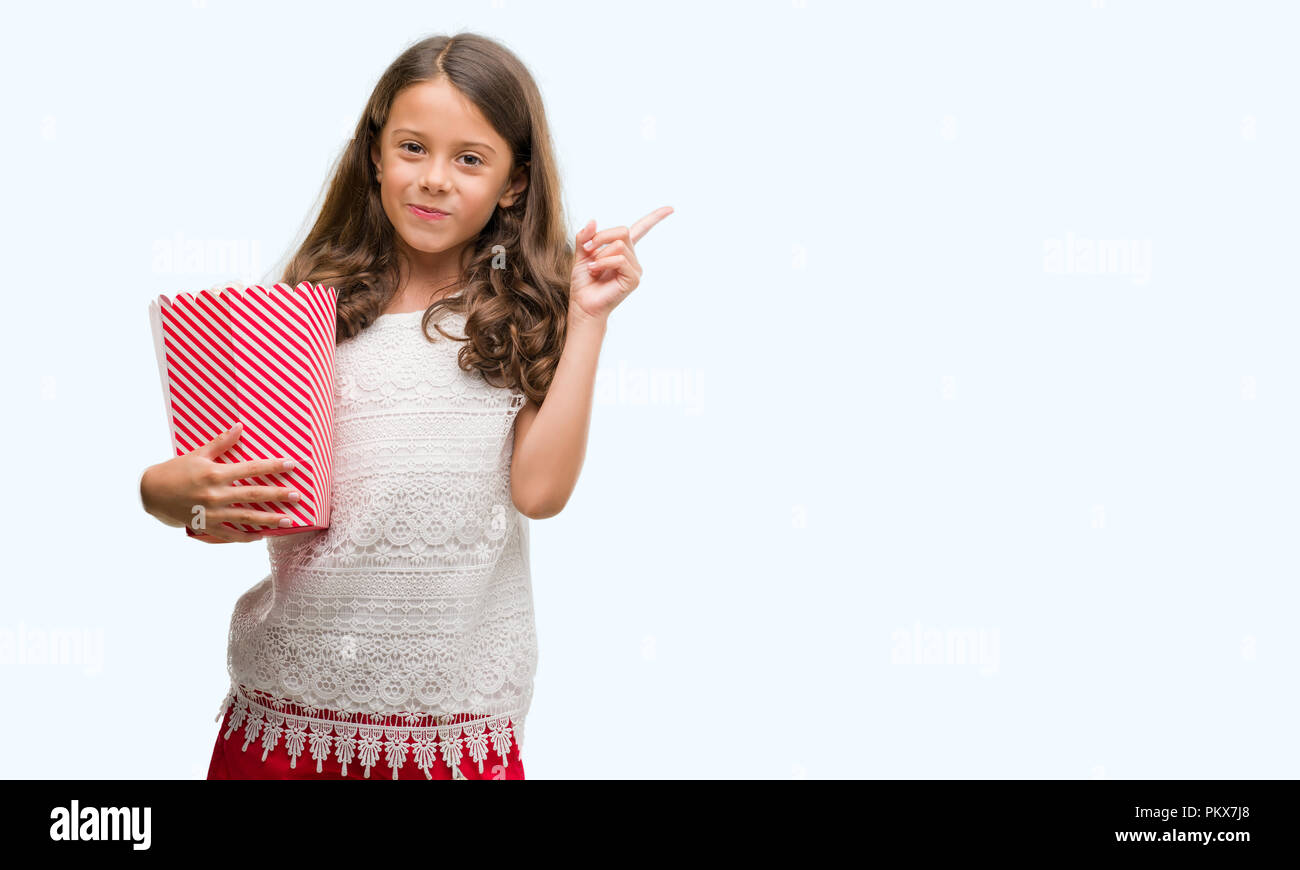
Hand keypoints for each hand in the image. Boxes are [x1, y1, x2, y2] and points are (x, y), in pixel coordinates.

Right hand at [139, 423, 299, 542]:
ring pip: (247, 518)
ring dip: (269, 520)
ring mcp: (212, 513)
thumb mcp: (198, 454)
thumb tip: (239, 427)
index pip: (251, 468)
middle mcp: (216, 495)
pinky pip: (230, 534)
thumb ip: (221, 443)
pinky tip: (262, 536)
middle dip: (278, 495)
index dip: (273, 466)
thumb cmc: (175, 470)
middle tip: (297, 496)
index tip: (291, 465)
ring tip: (288, 521)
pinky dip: (246, 537)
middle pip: (254, 495)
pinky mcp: (206, 526)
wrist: (150, 493)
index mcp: (215, 474)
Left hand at [569, 206, 672, 324]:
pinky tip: (595, 271)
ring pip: (619, 246)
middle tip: (587, 249)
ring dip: (600, 255)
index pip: (641, 229)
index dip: (655, 218)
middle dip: (602, 237)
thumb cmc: (583, 282)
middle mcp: (632, 258)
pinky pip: (619, 260)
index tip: (670, 208)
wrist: (582, 304)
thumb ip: (585, 237)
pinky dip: (603, 262)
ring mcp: (635, 269)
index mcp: (622, 249)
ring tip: (593, 267)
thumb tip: (593, 221)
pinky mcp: (633, 279)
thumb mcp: (581, 254)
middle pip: (623, 231)